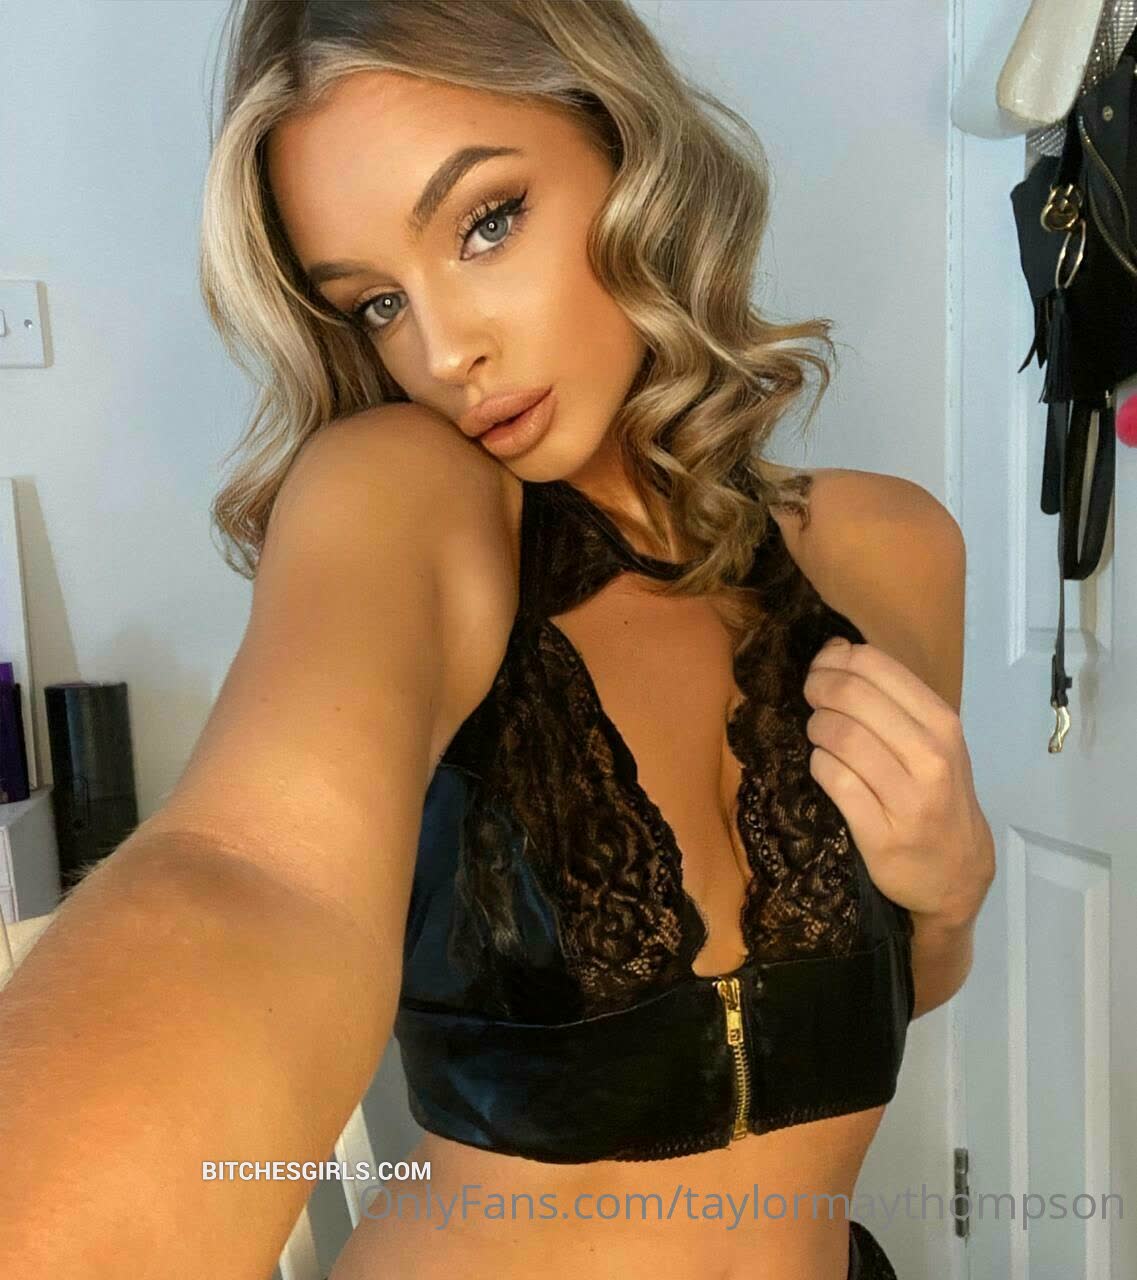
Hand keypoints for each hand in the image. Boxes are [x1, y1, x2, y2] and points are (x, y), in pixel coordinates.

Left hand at [802, 636, 994, 927]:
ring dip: (816, 730)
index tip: (821, 669)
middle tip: (811, 699)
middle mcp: (930, 756)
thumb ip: (889, 698)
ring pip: (836, 736)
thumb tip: (835, 649)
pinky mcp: (880, 833)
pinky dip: (818, 767)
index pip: (873, 666)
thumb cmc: (937, 795)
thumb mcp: (933, 742)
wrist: (956, 873)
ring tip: (820, 738)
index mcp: (942, 723)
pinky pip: (831, 779)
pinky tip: (825, 769)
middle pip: (850, 696)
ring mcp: (907, 797)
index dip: (833, 661)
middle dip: (817, 689)